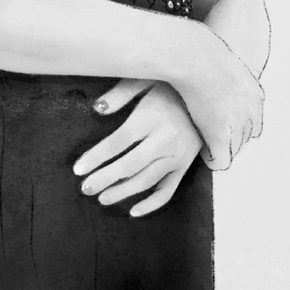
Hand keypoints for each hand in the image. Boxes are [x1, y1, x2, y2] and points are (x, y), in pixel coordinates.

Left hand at [73, 78, 204, 217]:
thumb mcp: (146, 78)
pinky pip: (169, 190)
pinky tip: (133, 211)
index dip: (97, 156)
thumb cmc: (171, 85)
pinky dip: (152, 203)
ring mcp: (178, 155)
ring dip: (123, 192)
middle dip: (105, 178)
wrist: (211, 93)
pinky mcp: (186, 165)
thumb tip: (97, 109)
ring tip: (102, 197)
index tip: (78, 168)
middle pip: (130, 164)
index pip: (119, 141)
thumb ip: (121, 93)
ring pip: (147, 180)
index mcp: (152, 116)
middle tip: (85, 188)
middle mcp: (165, 138)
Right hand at [169, 24, 263, 170]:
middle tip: (208, 134)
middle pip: (246, 138)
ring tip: (203, 141)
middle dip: (229, 138)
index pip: (253, 122)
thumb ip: (224, 74)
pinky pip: (221, 162)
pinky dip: (211, 159)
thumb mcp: (222, 60)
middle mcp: (252, 111)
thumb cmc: (198, 51)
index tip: (217, 121)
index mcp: (255, 94)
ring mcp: (238, 124)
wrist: (192, 54)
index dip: (234, 125)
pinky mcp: (221, 135)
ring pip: (234, 150)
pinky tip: (201, 151)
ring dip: (220, 147)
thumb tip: (214, 70)